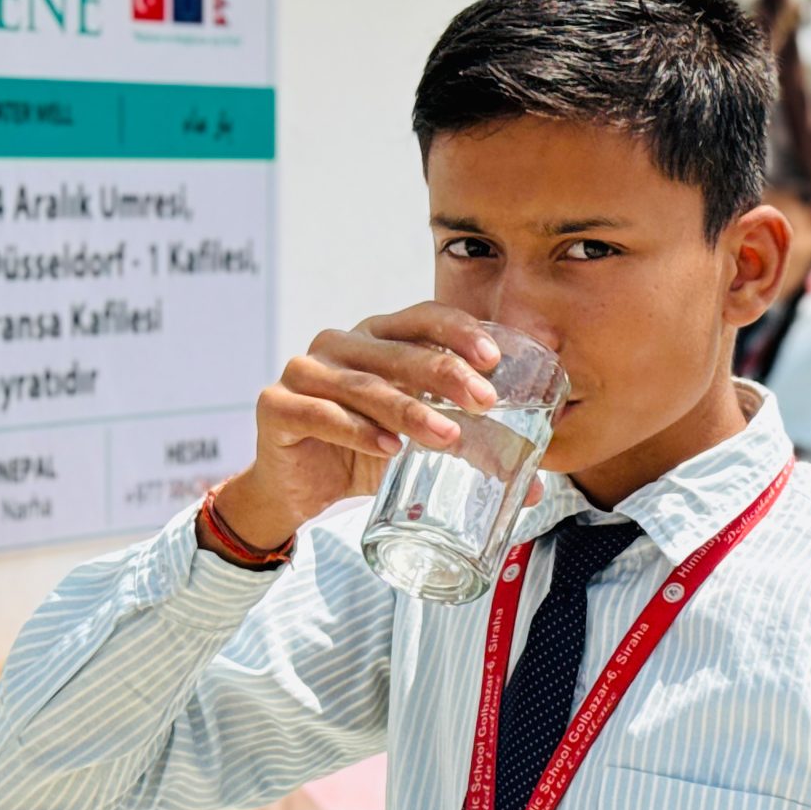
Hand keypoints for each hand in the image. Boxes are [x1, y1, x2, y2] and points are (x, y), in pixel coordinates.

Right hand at [212, 304, 504, 549]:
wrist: (299, 491)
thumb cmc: (364, 455)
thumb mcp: (419, 446)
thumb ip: (469, 452)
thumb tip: (533, 490)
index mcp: (378, 338)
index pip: (422, 318)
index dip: (457, 331)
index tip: (493, 358)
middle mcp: (340, 345)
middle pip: (399, 351)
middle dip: (446, 375)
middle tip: (484, 402)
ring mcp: (305, 372)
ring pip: (364, 385)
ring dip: (409, 411)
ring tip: (448, 437)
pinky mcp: (277, 405)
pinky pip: (321, 414)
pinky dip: (356, 432)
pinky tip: (387, 449)